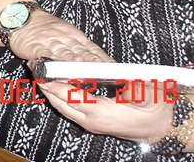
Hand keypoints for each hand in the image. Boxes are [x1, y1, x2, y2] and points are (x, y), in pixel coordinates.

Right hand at [8, 9, 112, 63]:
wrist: (21, 17)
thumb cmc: (46, 28)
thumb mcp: (67, 33)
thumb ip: (81, 47)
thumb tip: (101, 62)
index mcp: (75, 36)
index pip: (93, 48)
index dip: (103, 59)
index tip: (115, 69)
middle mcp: (64, 38)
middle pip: (80, 51)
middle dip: (92, 61)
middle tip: (102, 71)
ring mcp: (50, 41)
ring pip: (63, 51)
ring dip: (72, 59)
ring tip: (81, 66)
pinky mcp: (35, 46)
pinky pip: (43, 53)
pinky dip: (50, 59)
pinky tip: (55, 65)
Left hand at [37, 79, 173, 143]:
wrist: (160, 128)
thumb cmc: (155, 110)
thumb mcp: (149, 95)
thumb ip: (134, 86)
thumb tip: (120, 76)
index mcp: (104, 114)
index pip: (75, 99)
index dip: (58, 86)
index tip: (43, 75)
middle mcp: (92, 121)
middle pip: (60, 103)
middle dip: (45, 85)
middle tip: (33, 65)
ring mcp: (89, 123)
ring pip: (61, 106)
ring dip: (48, 89)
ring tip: (37, 70)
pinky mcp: (89, 121)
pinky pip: (67, 107)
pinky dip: (57, 94)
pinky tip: (52, 81)